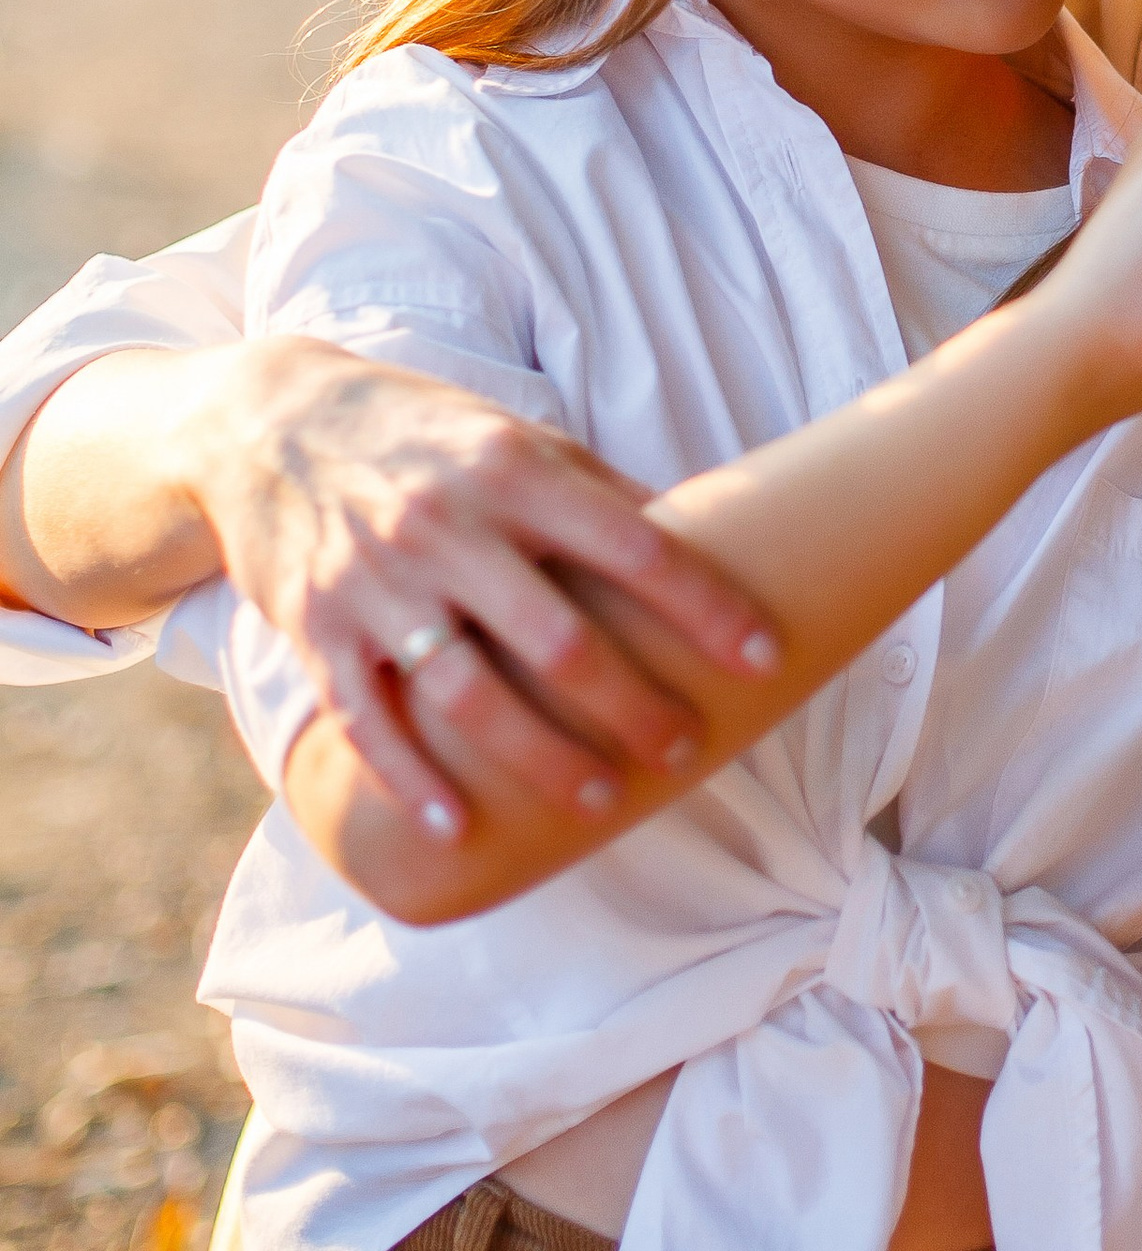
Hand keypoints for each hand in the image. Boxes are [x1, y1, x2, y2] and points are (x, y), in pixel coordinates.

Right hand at [176, 336, 781, 840]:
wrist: (268, 421)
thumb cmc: (425, 436)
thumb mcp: (516, 437)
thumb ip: (600, 491)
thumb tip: (710, 531)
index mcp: (514, 473)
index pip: (633, 546)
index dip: (704, 606)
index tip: (763, 655)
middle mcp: (448, 529)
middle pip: (557, 640)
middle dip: (631, 706)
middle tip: (684, 750)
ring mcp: (379, 586)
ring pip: (469, 693)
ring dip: (540, 758)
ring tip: (602, 801)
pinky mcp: (319, 632)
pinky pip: (370, 721)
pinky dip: (414, 781)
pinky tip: (461, 829)